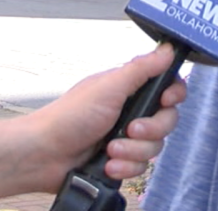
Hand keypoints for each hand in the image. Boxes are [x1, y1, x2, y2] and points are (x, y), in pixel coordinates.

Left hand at [24, 43, 186, 190]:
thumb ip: (141, 69)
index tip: (166, 100)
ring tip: (110, 149)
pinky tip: (108, 164)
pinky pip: (140, 168)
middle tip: (130, 128)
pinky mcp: (121, 160)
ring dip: (133, 151)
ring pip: (154, 147)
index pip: (168, 88)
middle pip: (167, 120)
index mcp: (129, 89)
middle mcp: (130, 112)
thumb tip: (167, 48)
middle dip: (151, 129)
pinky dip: (124, 167)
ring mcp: (126, 137)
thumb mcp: (108, 87)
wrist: (44, 154)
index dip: (173, 95)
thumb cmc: (69, 116)